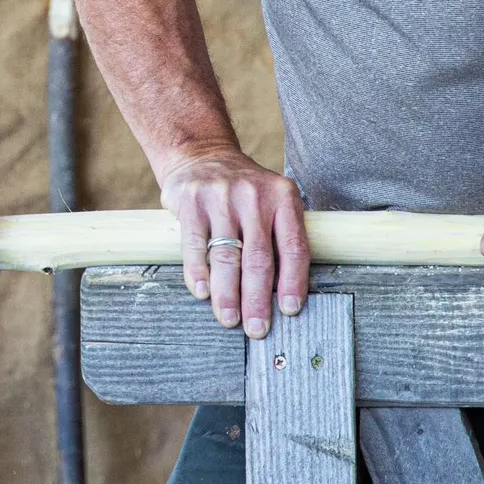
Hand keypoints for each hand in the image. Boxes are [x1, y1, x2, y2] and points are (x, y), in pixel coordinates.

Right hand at [159, 149, 308, 336]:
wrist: (201, 155)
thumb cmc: (242, 193)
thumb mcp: (271, 201)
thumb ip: (278, 237)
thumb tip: (283, 295)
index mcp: (282, 197)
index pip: (293, 246)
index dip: (293, 282)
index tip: (288, 310)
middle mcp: (254, 196)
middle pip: (259, 258)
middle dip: (257, 299)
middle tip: (256, 329)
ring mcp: (220, 197)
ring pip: (226, 255)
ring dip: (227, 293)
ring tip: (229, 318)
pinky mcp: (191, 201)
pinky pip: (195, 244)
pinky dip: (198, 272)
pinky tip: (202, 292)